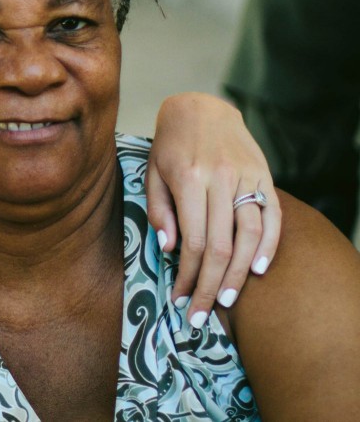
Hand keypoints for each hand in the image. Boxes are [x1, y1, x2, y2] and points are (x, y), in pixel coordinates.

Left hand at [146, 92, 280, 325]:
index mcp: (188, 179)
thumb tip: (168, 250)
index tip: (179, 298)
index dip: (186, 275)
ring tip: (225, 300)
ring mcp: (246, 178)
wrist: (202, 108)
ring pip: (249, 236)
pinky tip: (257, 270)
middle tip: (200, 315)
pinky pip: (272, 217)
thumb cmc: (170, 146)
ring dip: (238, 274)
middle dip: (208, 285)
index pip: (193, 241)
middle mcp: (220, 179)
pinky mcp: (264, 176)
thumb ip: (160, 210)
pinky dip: (268, 246)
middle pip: (220, 245)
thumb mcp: (152, 172)